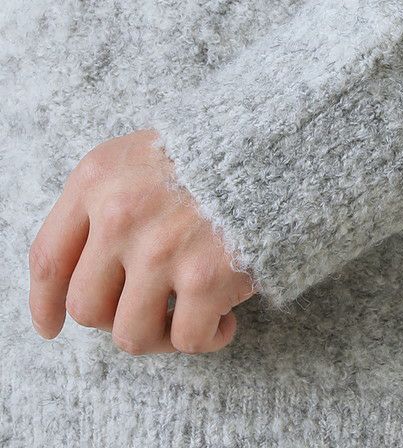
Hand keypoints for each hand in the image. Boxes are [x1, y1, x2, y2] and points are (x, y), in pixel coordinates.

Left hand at [27, 129, 256, 355]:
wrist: (284, 136)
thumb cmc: (216, 147)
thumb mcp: (145, 151)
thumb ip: (109, 200)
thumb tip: (77, 276)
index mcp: (99, 178)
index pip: (49, 258)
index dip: (46, 303)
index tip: (52, 326)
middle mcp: (120, 214)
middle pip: (87, 307)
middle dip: (116, 317)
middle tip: (150, 306)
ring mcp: (161, 248)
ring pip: (130, 335)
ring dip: (159, 337)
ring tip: (187, 318)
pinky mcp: (207, 276)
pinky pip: (187, 339)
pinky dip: (208, 338)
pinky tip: (226, 319)